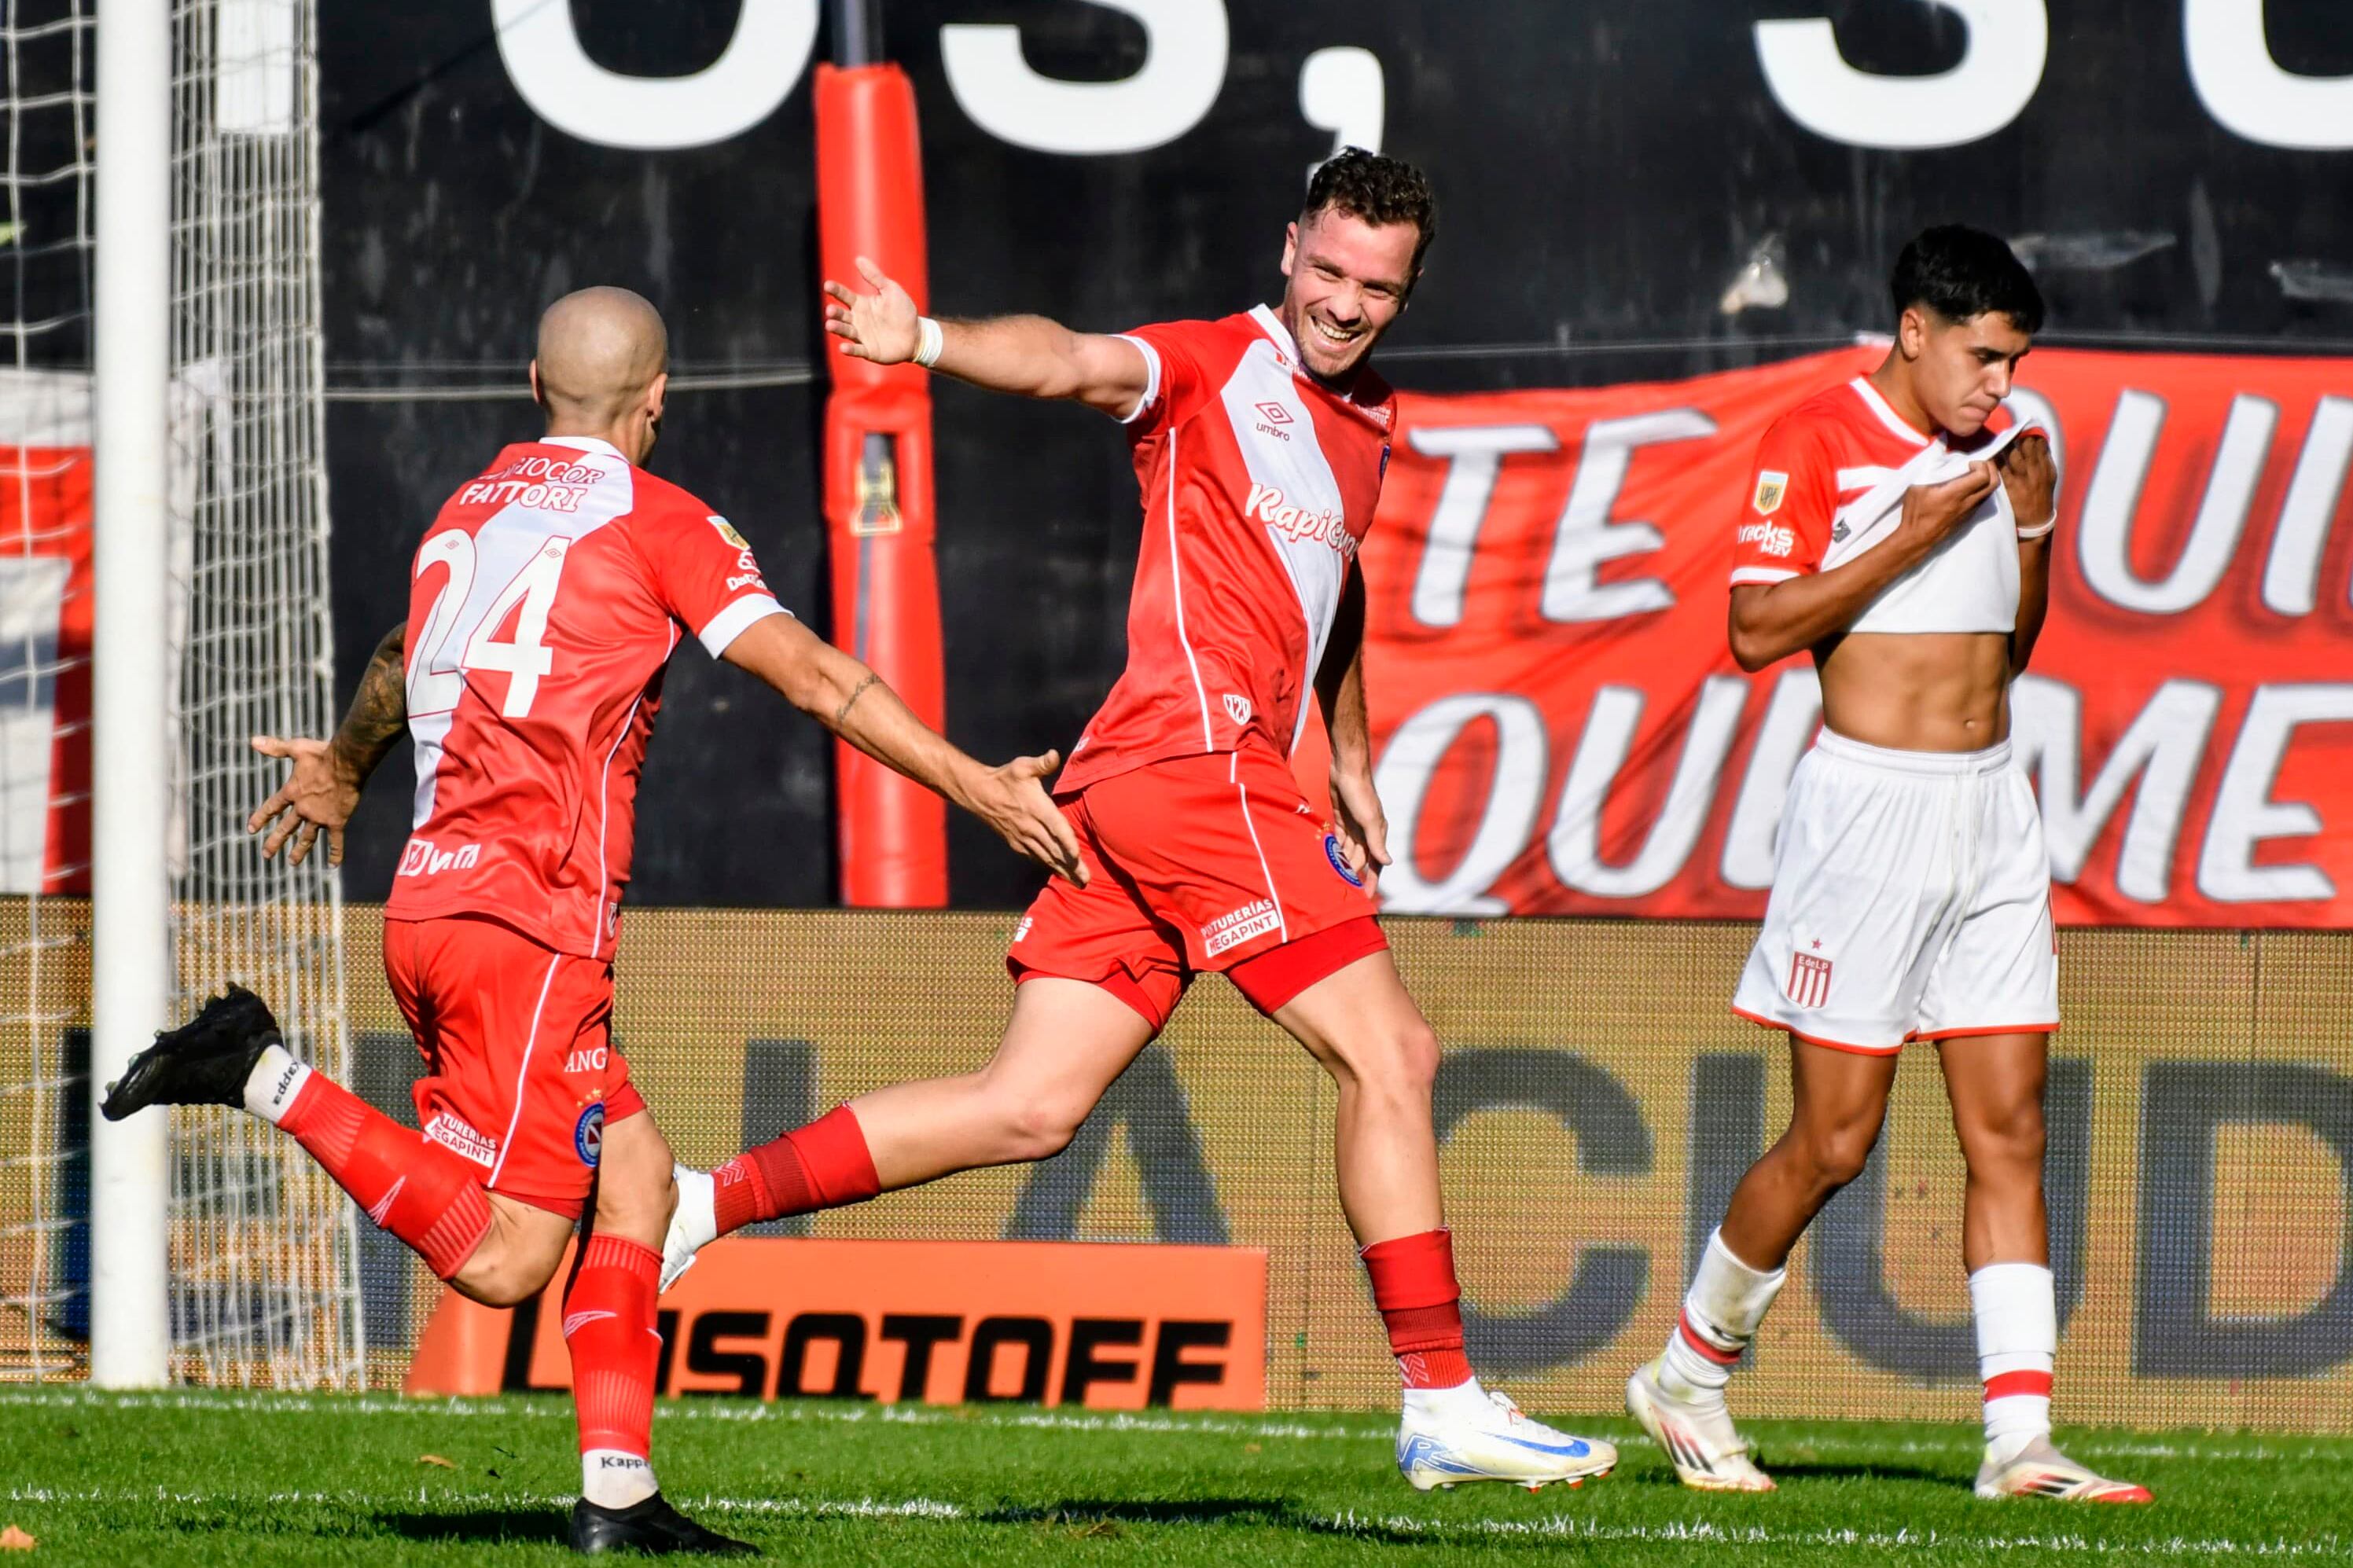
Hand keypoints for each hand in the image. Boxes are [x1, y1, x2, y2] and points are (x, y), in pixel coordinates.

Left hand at [247, 735, 359, 866]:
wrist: (346, 764)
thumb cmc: (322, 754)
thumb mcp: (296, 748)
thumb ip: (275, 748)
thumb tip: (253, 741)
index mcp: (292, 792)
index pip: (272, 808)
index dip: (260, 818)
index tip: (251, 829)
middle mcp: (303, 808)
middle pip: (286, 828)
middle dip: (275, 842)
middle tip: (266, 854)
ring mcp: (319, 817)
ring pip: (307, 838)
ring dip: (299, 851)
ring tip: (292, 862)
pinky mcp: (336, 821)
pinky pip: (335, 841)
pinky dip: (335, 853)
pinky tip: (332, 865)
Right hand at [822, 257, 921, 364]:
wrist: (916, 335)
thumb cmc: (902, 311)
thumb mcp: (890, 290)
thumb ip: (875, 277)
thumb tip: (858, 258)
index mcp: (861, 304)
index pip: (844, 296)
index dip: (836, 290)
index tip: (828, 285)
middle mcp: (858, 320)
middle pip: (841, 315)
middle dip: (834, 313)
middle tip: (830, 310)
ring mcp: (862, 336)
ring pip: (845, 331)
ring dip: (837, 328)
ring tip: (830, 325)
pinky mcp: (869, 350)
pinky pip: (857, 350)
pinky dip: (850, 350)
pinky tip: (843, 348)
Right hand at [969, 750, 1087, 886]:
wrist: (980, 794)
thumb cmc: (1005, 778)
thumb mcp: (1023, 767)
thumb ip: (1041, 764)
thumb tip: (1054, 755)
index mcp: (1036, 808)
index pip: (1055, 827)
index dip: (1066, 841)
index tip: (1077, 855)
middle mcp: (1031, 827)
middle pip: (1054, 849)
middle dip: (1071, 865)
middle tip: (1086, 880)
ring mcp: (1023, 838)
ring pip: (1047, 858)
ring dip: (1063, 871)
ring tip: (1079, 883)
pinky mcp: (1018, 844)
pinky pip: (1036, 858)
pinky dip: (1049, 867)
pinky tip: (1060, 875)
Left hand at [1329, 766, 1391, 897]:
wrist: (1347, 769)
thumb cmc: (1360, 793)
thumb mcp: (1368, 819)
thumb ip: (1376, 842)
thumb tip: (1389, 862)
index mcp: (1377, 833)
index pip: (1376, 862)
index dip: (1372, 879)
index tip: (1366, 896)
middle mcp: (1367, 832)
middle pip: (1360, 859)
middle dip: (1354, 873)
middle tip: (1343, 891)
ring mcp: (1354, 825)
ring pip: (1349, 850)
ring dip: (1343, 863)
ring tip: (1334, 878)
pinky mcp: (1341, 818)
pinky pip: (1339, 839)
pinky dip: (1335, 849)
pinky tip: (1329, 858)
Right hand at [1895, 463, 1998, 555]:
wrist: (1918, 538)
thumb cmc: (1915, 513)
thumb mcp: (1916, 488)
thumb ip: (1931, 471)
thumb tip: (1941, 457)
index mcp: (1955, 494)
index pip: (1983, 476)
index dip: (1980, 464)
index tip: (1968, 463)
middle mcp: (1967, 502)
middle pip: (1994, 482)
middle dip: (1990, 468)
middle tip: (1978, 464)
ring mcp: (1970, 510)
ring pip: (1990, 491)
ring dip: (1987, 478)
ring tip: (1974, 473)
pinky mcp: (1969, 516)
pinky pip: (1983, 499)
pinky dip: (1981, 488)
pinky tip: (1968, 486)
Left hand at [1996, 432, 2056, 534]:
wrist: (2036, 520)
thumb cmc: (2042, 495)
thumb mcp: (2050, 476)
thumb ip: (2045, 459)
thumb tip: (2040, 440)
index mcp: (2046, 468)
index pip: (2040, 445)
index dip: (2031, 435)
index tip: (2023, 430)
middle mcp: (2035, 472)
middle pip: (2026, 448)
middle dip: (2017, 437)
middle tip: (2008, 432)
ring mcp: (2022, 480)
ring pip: (2013, 456)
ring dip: (2005, 445)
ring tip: (1999, 440)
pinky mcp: (2009, 488)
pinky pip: (2001, 471)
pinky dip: (1995, 461)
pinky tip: (1990, 454)